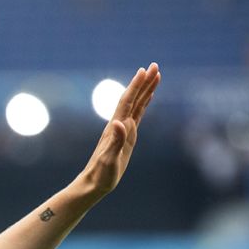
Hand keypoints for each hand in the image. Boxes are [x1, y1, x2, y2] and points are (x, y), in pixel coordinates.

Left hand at [77, 63, 159, 198]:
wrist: (93, 183)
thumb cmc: (101, 174)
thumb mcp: (109, 159)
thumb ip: (115, 141)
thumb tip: (120, 122)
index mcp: (116, 128)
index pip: (127, 102)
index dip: (136, 86)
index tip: (144, 70)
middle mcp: (119, 125)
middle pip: (133, 98)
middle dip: (144, 82)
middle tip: (155, 65)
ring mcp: (123, 130)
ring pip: (136, 105)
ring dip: (145, 90)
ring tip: (155, 75)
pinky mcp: (126, 137)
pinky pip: (137, 116)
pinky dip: (143, 104)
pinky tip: (148, 98)